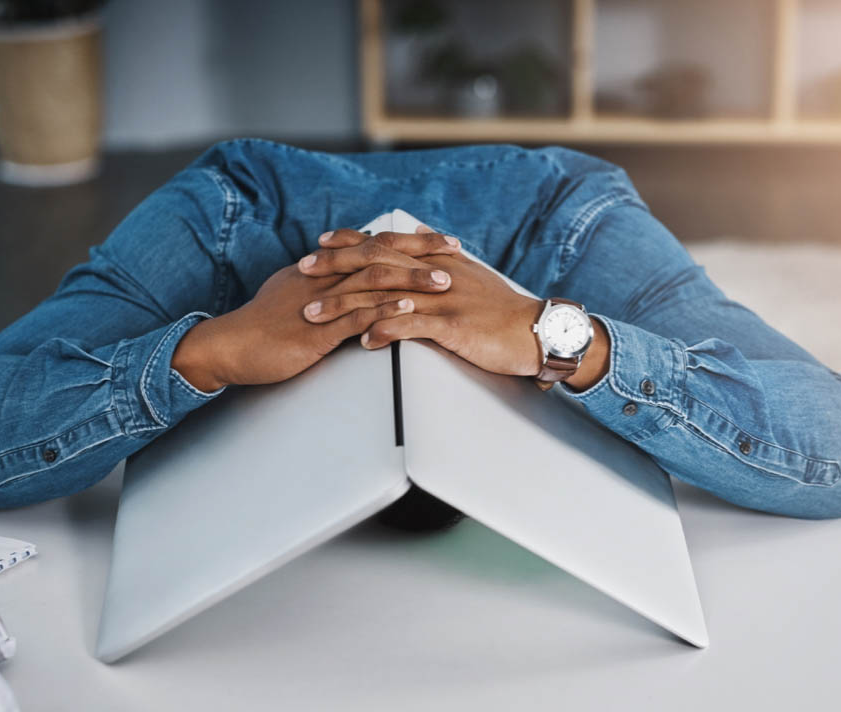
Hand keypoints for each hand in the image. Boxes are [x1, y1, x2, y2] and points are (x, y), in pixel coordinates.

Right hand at [171, 229, 459, 391]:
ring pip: (373, 283)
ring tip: (444, 282)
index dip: (408, 240)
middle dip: (421, 251)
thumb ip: (322, 287)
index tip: (439, 239)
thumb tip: (344, 280)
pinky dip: (384, 311)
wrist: (228, 346)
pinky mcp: (316, 331)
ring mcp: (321, 303)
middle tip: (455, 249)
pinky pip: (355, 317)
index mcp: (322, 269)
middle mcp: (324, 278)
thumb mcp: (293, 296)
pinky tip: (409, 311)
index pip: (372, 245)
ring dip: (412, 281)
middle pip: (380, 254)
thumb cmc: (260, 327)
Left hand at [302, 227, 542, 375]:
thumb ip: (441, 262)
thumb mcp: (471, 278)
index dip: (351, 241)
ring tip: (315, 314)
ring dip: (346, 304)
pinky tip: (363, 341)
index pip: (387, 244)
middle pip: (376, 262)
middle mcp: (436, 274)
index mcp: (436, 262)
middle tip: (303, 269)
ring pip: (385, 295)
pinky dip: (385, 332)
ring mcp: (444, 300)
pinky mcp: (454, 326)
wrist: (538, 330)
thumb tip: (420, 243)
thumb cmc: (502, 311)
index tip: (322, 242)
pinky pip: (413, 327)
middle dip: (336, 265)